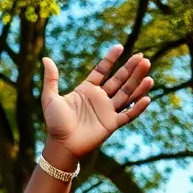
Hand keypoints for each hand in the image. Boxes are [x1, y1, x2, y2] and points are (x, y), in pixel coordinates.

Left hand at [41, 46, 152, 161]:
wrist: (61, 145)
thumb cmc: (54, 123)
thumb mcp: (50, 98)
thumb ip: (51, 79)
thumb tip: (45, 58)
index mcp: (87, 90)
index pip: (102, 71)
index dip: (110, 59)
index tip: (119, 47)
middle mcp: (100, 98)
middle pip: (119, 80)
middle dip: (130, 68)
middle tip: (142, 56)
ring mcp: (107, 111)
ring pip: (126, 94)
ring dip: (138, 83)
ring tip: (147, 70)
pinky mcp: (112, 124)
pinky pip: (128, 115)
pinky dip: (138, 108)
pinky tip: (147, 97)